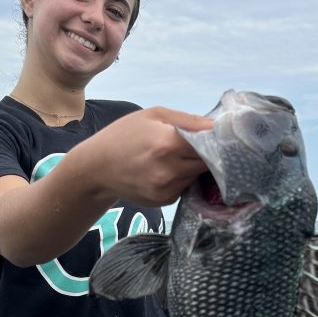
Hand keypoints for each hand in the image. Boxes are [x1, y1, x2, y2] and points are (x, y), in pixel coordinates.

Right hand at [74, 106, 212, 206]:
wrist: (96, 167)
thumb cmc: (124, 135)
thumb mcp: (154, 115)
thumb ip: (189, 120)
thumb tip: (218, 125)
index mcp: (168, 143)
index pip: (211, 144)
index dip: (218, 139)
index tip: (221, 135)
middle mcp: (170, 170)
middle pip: (209, 163)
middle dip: (210, 154)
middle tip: (202, 145)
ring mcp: (167, 189)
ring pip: (198, 176)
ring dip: (196, 167)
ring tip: (180, 156)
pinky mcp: (165, 201)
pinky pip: (186, 187)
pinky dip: (184, 178)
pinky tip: (169, 170)